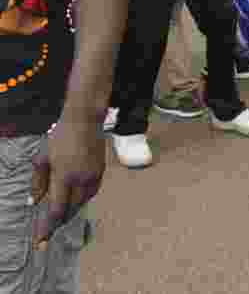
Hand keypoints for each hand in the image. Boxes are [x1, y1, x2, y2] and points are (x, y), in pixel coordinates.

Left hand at [31, 119, 105, 248]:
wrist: (85, 120)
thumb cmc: (60, 136)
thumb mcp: (42, 158)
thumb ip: (38, 182)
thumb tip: (34, 202)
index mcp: (64, 176)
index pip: (55, 210)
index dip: (47, 227)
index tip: (40, 242)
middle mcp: (81, 179)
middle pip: (70, 209)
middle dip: (58, 222)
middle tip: (46, 232)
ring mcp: (93, 176)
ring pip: (82, 203)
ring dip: (70, 211)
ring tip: (60, 216)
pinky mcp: (100, 172)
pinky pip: (91, 193)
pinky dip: (81, 200)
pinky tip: (74, 199)